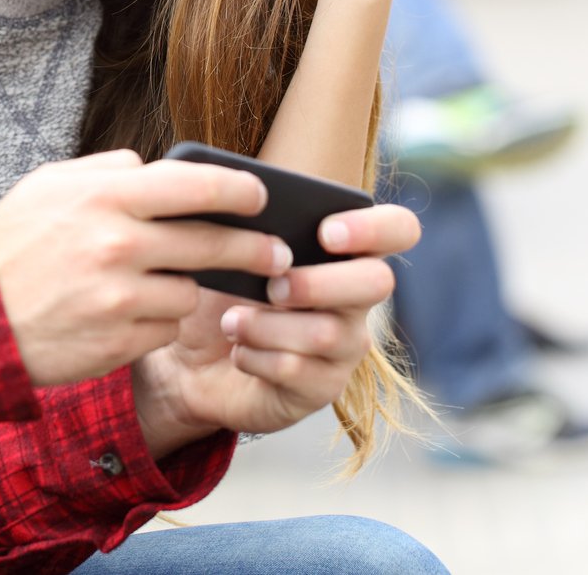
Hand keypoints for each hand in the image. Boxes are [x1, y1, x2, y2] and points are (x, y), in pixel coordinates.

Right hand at [0, 152, 293, 386]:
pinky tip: (133, 315)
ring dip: (188, 289)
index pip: (197, 185)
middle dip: (254, 248)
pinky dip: (159, 322)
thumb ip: (108, 171)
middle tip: (275, 253)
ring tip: (166, 285)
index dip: (239, 189)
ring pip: (192, 292)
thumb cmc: (11, 245)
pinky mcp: (120, 343)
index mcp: (106, 197)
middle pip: (213, 243)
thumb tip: (158, 167)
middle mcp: (119, 245)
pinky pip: (166, 329)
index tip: (260, 195)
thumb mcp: (49, 186)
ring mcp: (121, 298)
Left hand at [129, 203, 420, 453]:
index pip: (397, 229)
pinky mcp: (321, 387)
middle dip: (317, 283)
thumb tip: (244, 199)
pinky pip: (297, 371)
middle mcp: (356, 296)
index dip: (375, 227)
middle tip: (271, 286)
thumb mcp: (228, 248)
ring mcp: (344, 346)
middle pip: (377, 282)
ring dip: (267, 325)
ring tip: (231, 322)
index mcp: (344, 250)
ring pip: (326, 333)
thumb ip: (251, 222)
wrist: (189, 356)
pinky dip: (256, 357)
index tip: (325, 233)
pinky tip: (238, 350)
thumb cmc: (218, 289)